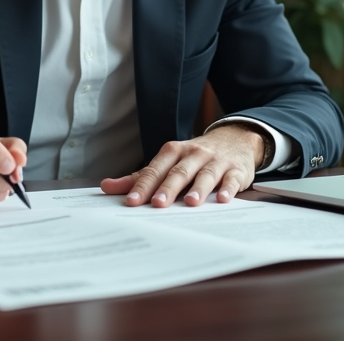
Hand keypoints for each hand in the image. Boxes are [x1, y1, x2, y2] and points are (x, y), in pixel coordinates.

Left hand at [99, 124, 262, 207]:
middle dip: (168, 188)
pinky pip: (232, 179)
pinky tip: (223, 199)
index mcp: (173, 152)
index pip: (155, 169)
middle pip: (179, 172)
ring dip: (198, 188)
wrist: (235, 139)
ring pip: (205, 174)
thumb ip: (140, 177)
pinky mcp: (236, 170)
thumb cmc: (194, 157)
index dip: (143, 185)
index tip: (132, 201)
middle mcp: (194, 154)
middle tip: (157, 204)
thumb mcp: (168, 162)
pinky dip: (228, 188)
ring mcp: (216, 161)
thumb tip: (107, 187)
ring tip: (190, 202)